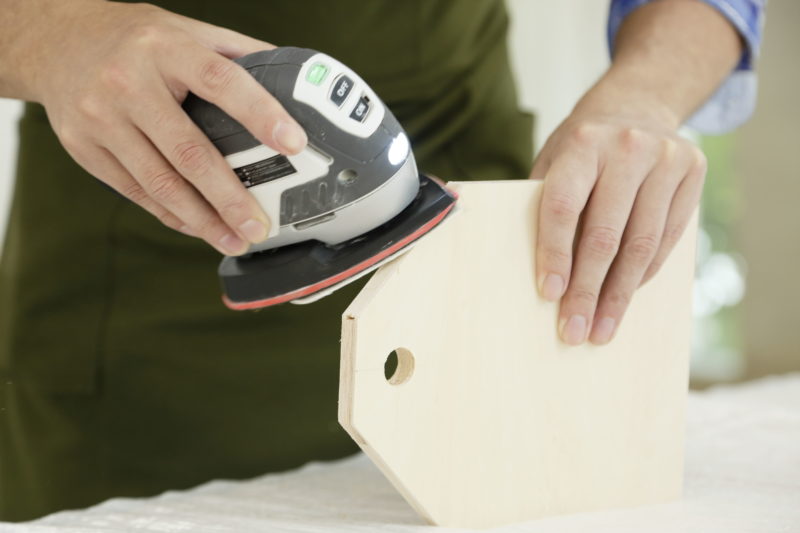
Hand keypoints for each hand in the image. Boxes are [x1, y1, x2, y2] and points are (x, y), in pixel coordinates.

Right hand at [26, 1, 306, 254]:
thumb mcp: (183, 30)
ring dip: (203, 220)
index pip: (221, 81)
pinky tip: (200, 228)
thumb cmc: (132, 40)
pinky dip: (172, 214)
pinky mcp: (84, 149)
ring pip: (160, 182)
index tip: (294, 144)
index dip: (260, 113)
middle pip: (188, 150)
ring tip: (234, 240)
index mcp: (166, 48)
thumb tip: (293, 81)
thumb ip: (234, 54)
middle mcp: (129, 83)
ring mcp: (102, 119)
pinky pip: (136, 192)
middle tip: (260, 226)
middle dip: (230, 196)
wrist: (53, 43)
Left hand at [530, 94, 706, 345]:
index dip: (555, 254)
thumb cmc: (581, 150)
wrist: (636, 108)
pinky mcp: (692, 173)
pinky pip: (666, 240)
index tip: (548, 295)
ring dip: (619, 295)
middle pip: (605, 234)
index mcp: (582, 144)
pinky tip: (625, 299)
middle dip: (587, 290)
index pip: (564, 207)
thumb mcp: (555, 162)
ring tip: (601, 329)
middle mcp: (627, 147)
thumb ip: (545, 206)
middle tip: (574, 330)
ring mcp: (666, 159)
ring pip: (640, 244)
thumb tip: (543, 277)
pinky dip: (643, 275)